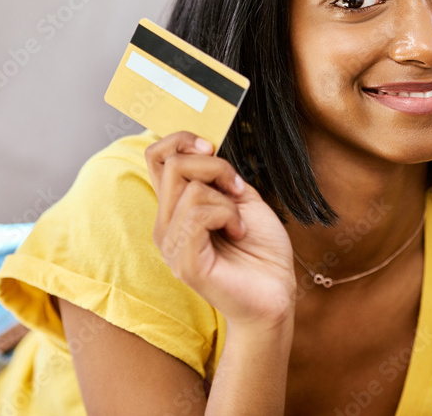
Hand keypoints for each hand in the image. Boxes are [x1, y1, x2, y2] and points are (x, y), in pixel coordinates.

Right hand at [145, 131, 296, 329]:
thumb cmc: (261, 251)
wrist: (276, 293)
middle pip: (171, 164)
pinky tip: (238, 232)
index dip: (180, 139)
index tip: (212, 148)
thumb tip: (204, 148)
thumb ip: (219, 176)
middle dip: (214, 166)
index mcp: (175, 208)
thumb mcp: (241, 199)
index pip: (155, 156)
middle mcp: (165, 225)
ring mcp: (171, 245)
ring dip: (226, 199)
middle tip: (237, 189)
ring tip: (239, 223)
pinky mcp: (184, 263)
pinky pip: (198, 215)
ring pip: (189, 189)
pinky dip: (227, 215)